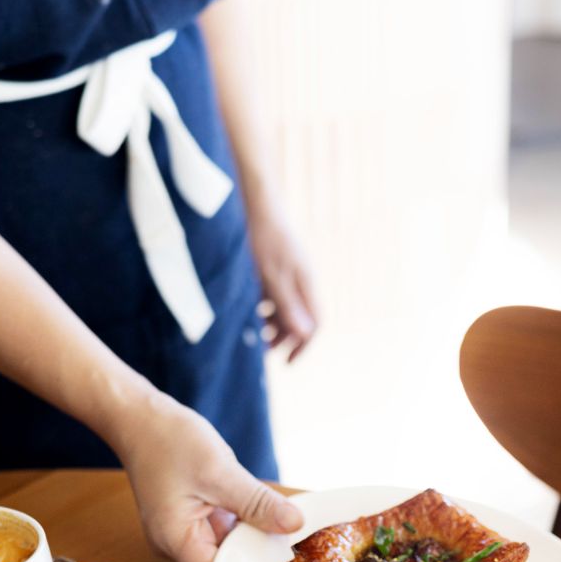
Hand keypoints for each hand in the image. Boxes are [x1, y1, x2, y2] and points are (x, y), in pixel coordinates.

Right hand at [115, 392, 302, 561]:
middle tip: (295, 552)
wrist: (141, 417)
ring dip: (252, 540)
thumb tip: (293, 524)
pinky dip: (244, 524)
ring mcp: (185, 531)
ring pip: (227, 549)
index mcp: (175, 541)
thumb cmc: (167, 441)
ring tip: (286, 534)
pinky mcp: (193, 518)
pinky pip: (224, 531)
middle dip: (256, 559)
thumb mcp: (219, 472)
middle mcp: (177, 544)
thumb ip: (257, 503)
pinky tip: (267, 515)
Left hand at [246, 190, 318, 361]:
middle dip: (283, 337)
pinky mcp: (275, 264)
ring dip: (271, 323)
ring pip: (285, 306)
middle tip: (263, 350)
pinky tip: (246, 307)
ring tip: (252, 331)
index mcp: (306, 284)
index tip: (287, 362)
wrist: (253, 199)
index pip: (314, 324)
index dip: (303, 345)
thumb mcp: (271, 276)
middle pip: (299, 318)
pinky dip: (263, 305)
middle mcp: (302, 279)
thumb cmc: (262, 237)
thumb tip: (305, 335)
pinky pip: (274, 292)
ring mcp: (289, 271)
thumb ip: (287, 305)